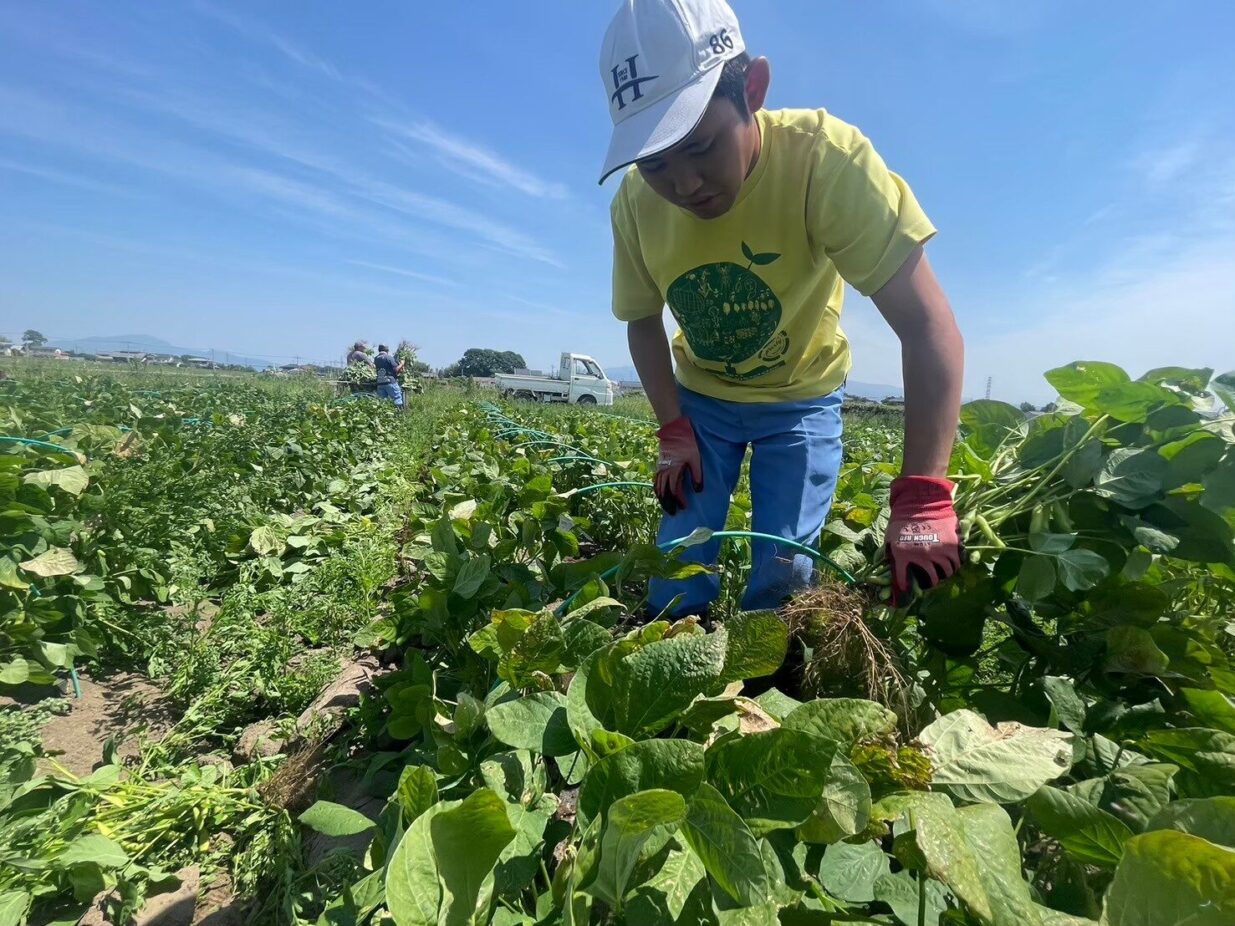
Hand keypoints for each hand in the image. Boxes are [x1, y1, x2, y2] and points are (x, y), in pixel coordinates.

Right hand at [655, 416, 702, 514]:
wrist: (674, 431)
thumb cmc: (687, 444)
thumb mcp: (696, 459)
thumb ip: (697, 475)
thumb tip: (698, 490)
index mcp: (674, 471)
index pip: (675, 491)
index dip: (679, 500)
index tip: (685, 506)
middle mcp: (664, 472)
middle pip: (664, 492)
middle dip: (668, 504)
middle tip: (673, 513)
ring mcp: (660, 468)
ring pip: (658, 488)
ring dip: (662, 499)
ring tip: (667, 507)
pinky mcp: (659, 465)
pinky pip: (655, 481)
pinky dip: (657, 490)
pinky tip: (660, 493)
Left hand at [885, 476, 960, 603]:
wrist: (920, 501)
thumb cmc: (902, 520)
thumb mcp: (890, 539)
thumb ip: (891, 556)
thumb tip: (890, 570)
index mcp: (904, 556)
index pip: (903, 581)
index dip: (904, 589)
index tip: (905, 591)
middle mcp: (923, 557)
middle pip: (932, 580)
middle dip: (930, 582)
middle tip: (930, 579)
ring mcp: (939, 551)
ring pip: (947, 571)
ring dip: (944, 572)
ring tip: (942, 570)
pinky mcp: (953, 544)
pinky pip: (957, 560)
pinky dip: (954, 562)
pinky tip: (949, 559)